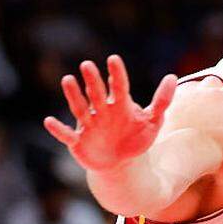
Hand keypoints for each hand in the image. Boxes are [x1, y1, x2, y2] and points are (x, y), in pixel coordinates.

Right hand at [44, 55, 177, 171]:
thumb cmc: (135, 138)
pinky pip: (67, 135)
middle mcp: (102, 112)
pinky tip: (49, 121)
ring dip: (73, 96)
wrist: (120, 163)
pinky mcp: (78, 142)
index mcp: (120, 105)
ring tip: (67, 79)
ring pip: (80, 108)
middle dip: (92, 81)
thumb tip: (172, 77)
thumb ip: (162, 101)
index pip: (119, 87)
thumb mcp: (152, 121)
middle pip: (97, 94)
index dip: (116, 74)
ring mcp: (89, 125)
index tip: (113, 60)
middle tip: (88, 65)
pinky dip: (58, 129)